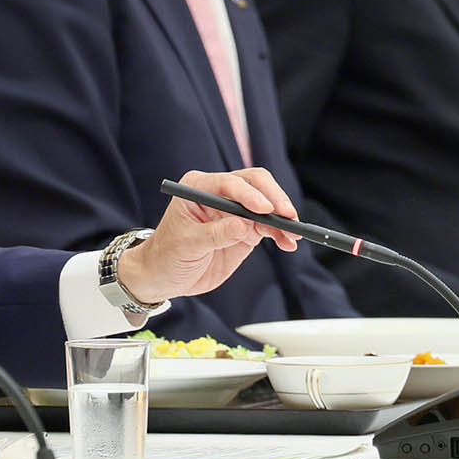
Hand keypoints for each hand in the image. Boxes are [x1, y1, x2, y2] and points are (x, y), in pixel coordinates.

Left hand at [115, 169, 300, 304]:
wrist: (164, 276)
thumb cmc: (166, 255)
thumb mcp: (187, 245)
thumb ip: (216, 234)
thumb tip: (244, 226)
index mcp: (198, 187)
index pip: (229, 183)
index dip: (249, 194)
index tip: (265, 210)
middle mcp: (218, 194)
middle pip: (255, 184)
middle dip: (274, 199)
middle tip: (288, 217)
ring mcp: (234, 211)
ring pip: (266, 205)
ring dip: (282, 219)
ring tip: (293, 234)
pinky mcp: (245, 230)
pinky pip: (268, 227)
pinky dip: (280, 233)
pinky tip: (289, 243)